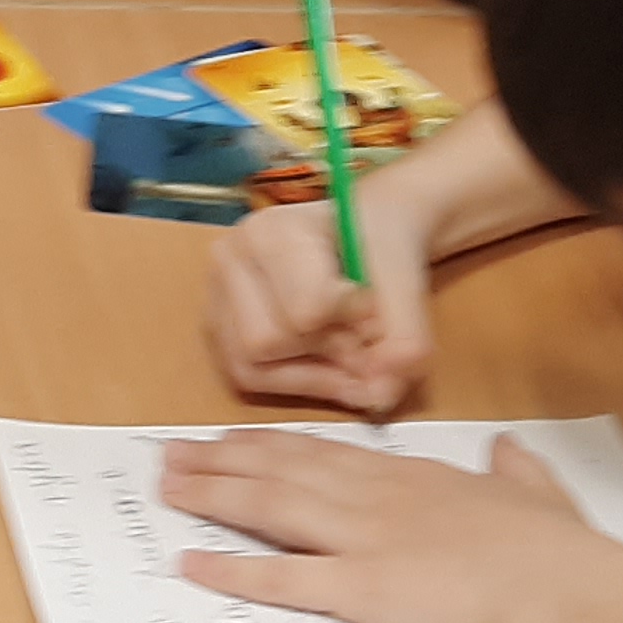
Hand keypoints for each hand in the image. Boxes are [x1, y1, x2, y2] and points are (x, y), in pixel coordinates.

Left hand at [159, 431, 622, 622]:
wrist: (570, 597)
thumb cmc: (564, 556)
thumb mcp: (542, 498)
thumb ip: (517, 473)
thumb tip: (508, 450)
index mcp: (421, 478)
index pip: (331, 452)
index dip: (277, 445)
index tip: (237, 440)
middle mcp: (381, 498)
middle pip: (286, 469)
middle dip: (224, 459)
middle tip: (172, 453)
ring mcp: (368, 540)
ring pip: (272, 506)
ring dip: (213, 495)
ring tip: (166, 487)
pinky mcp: (363, 589)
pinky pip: (284, 577)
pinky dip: (233, 571)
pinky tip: (192, 564)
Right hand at [204, 192, 437, 412]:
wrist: (364, 231)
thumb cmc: (377, 243)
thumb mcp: (405, 276)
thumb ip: (403, 333)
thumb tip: (384, 392)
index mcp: (271, 229)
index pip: (303, 309)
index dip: (351, 326)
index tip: (375, 311)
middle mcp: (230, 258)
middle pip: (269, 341)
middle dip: (326, 354)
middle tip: (364, 339)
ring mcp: (218, 294)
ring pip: (251, 366)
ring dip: (311, 375)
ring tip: (348, 355)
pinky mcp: (220, 326)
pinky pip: (247, 377)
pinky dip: (295, 382)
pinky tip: (328, 368)